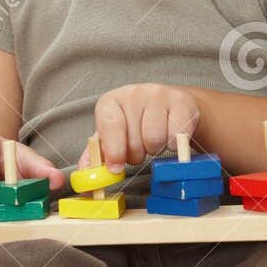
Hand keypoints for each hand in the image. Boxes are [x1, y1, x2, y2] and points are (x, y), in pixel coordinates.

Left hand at [75, 84, 200, 172]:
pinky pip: (176, 136)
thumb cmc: (139, 123)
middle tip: (140, 147)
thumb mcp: (114, 136)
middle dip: (137, 153)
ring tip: (154, 141)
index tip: (116, 168)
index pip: (110, 124)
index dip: (113, 150)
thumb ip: (98, 155)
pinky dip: (174, 145)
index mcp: (111, 101)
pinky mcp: (181, 101)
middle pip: (134, 140)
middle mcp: (133, 93)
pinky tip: (170, 136)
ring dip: (156, 149)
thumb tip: (85, 172)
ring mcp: (158, 94)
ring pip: (155, 140)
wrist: (173, 107)